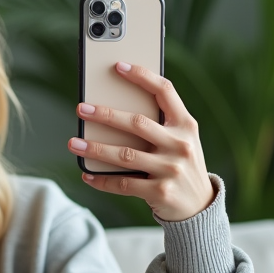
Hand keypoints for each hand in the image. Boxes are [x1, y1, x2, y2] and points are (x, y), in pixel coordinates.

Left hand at [68, 62, 214, 221]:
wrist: (200, 206)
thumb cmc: (180, 164)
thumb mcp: (181, 140)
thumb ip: (160, 124)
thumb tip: (114, 109)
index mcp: (186, 125)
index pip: (164, 91)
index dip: (141, 76)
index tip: (118, 66)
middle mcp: (180, 144)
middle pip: (137, 123)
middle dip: (106, 115)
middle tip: (82, 109)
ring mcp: (170, 169)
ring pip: (125, 155)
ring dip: (95, 148)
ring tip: (73, 143)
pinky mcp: (160, 192)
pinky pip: (124, 184)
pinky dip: (102, 180)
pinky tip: (87, 174)